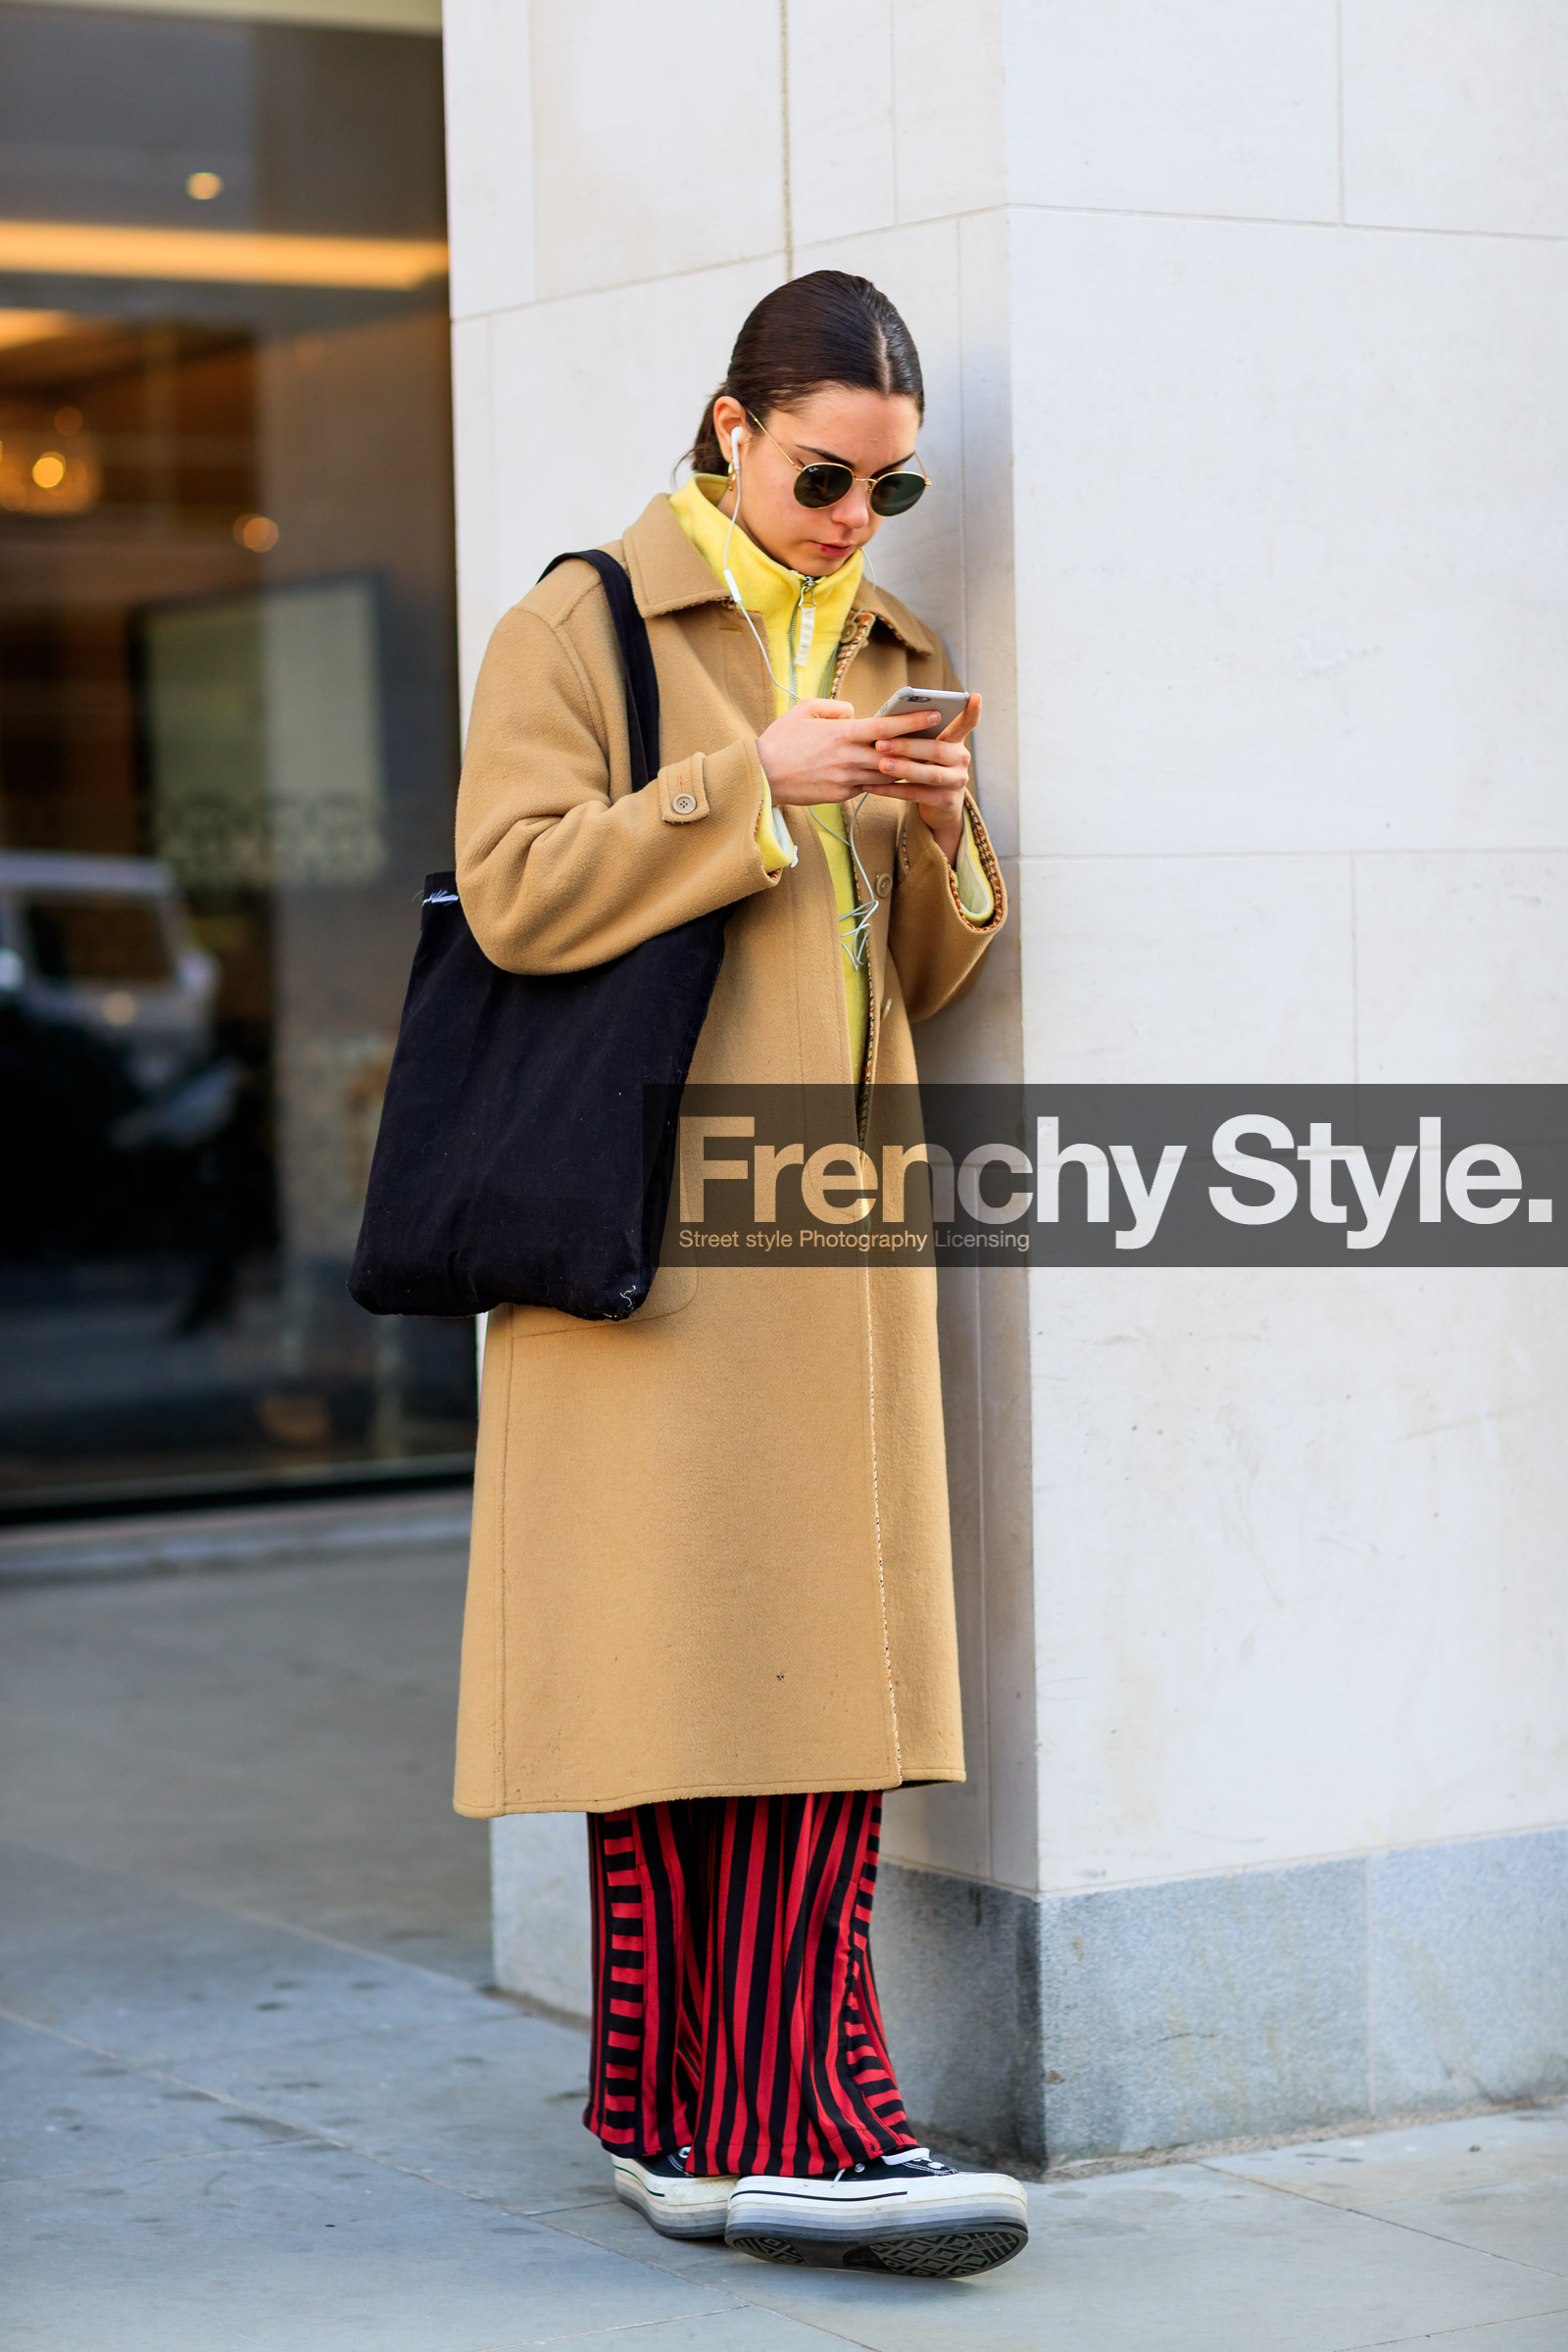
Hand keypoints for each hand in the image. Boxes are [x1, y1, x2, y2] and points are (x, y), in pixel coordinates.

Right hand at [756, 700, 957, 808]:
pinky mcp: (841, 795)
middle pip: (893, 754)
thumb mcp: (803, 711)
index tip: (933, 716)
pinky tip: (900, 777)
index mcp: (841, 734)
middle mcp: (848, 758)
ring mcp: (846, 779)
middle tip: (942, 741)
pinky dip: (886, 782)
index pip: (885, 727)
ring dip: (907, 768)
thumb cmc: (779, 741)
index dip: (911, 722)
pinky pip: (870, 787)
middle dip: (919, 748)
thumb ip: (833, 708)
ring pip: (886, 775)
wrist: (760, 778)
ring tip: (928, 761)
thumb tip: (854, 712)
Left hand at [867, 693, 979, 865]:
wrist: (940, 805)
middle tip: (881, 743)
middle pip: (936, 750)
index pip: (967, 723)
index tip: (975, 696)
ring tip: (880, 764)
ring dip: (902, 769)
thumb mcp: (927, 749)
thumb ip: (919, 736)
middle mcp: (961, 759)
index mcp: (956, 741)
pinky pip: (916, 794)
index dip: (972, 711)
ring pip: (929, 774)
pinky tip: (872, 786)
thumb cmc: (926, 766)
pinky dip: (892, 790)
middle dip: (907, 746)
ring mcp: (956, 781)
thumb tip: (889, 721)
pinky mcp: (945, 800)